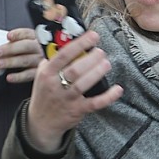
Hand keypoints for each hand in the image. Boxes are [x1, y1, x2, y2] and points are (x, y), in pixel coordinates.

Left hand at [0, 28, 44, 83]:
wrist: (46, 68)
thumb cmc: (27, 53)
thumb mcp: (23, 44)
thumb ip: (14, 43)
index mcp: (34, 37)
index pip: (27, 33)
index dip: (18, 34)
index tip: (8, 36)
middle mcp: (39, 48)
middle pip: (26, 46)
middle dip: (10, 49)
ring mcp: (40, 60)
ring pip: (26, 60)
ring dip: (11, 62)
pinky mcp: (39, 73)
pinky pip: (29, 75)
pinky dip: (18, 77)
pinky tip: (9, 77)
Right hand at [27, 31, 122, 152]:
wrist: (40, 122)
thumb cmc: (44, 93)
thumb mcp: (41, 75)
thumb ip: (53, 60)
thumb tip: (68, 41)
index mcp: (47, 73)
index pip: (63, 55)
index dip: (80, 44)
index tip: (93, 36)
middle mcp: (55, 85)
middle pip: (75, 70)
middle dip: (90, 59)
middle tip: (101, 52)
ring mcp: (66, 99)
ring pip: (83, 84)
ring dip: (97, 72)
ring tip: (106, 63)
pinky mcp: (76, 110)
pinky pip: (94, 103)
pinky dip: (107, 97)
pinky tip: (117, 89)